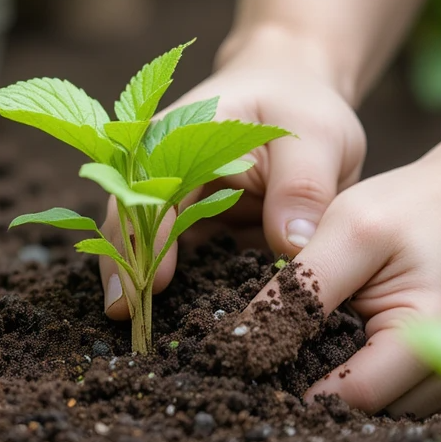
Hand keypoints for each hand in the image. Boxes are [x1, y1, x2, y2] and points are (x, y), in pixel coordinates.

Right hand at [98, 39, 366, 318]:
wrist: (299, 104)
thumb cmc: (302, 111)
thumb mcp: (315, 136)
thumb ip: (303, 187)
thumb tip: (291, 246)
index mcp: (176, 139)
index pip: (148, 189)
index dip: (146, 235)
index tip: (153, 282)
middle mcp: (161, 175)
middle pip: (131, 226)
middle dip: (126, 272)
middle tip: (125, 323)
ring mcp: (173, 209)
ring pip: (146, 253)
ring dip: (143, 291)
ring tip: (141, 337)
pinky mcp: (193, 236)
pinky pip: (180, 270)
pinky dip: (178, 298)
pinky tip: (180, 330)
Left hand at [268, 134, 440, 415]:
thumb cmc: (424, 204)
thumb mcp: (351, 227)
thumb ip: (299, 287)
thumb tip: (246, 341)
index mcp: (432, 336)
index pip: (351, 395)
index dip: (298, 386)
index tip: (258, 369)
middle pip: (372, 412)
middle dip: (325, 390)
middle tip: (285, 357)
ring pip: (391, 409)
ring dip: (353, 387)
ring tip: (325, 343)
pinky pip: (412, 397)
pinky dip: (382, 379)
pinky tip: (359, 345)